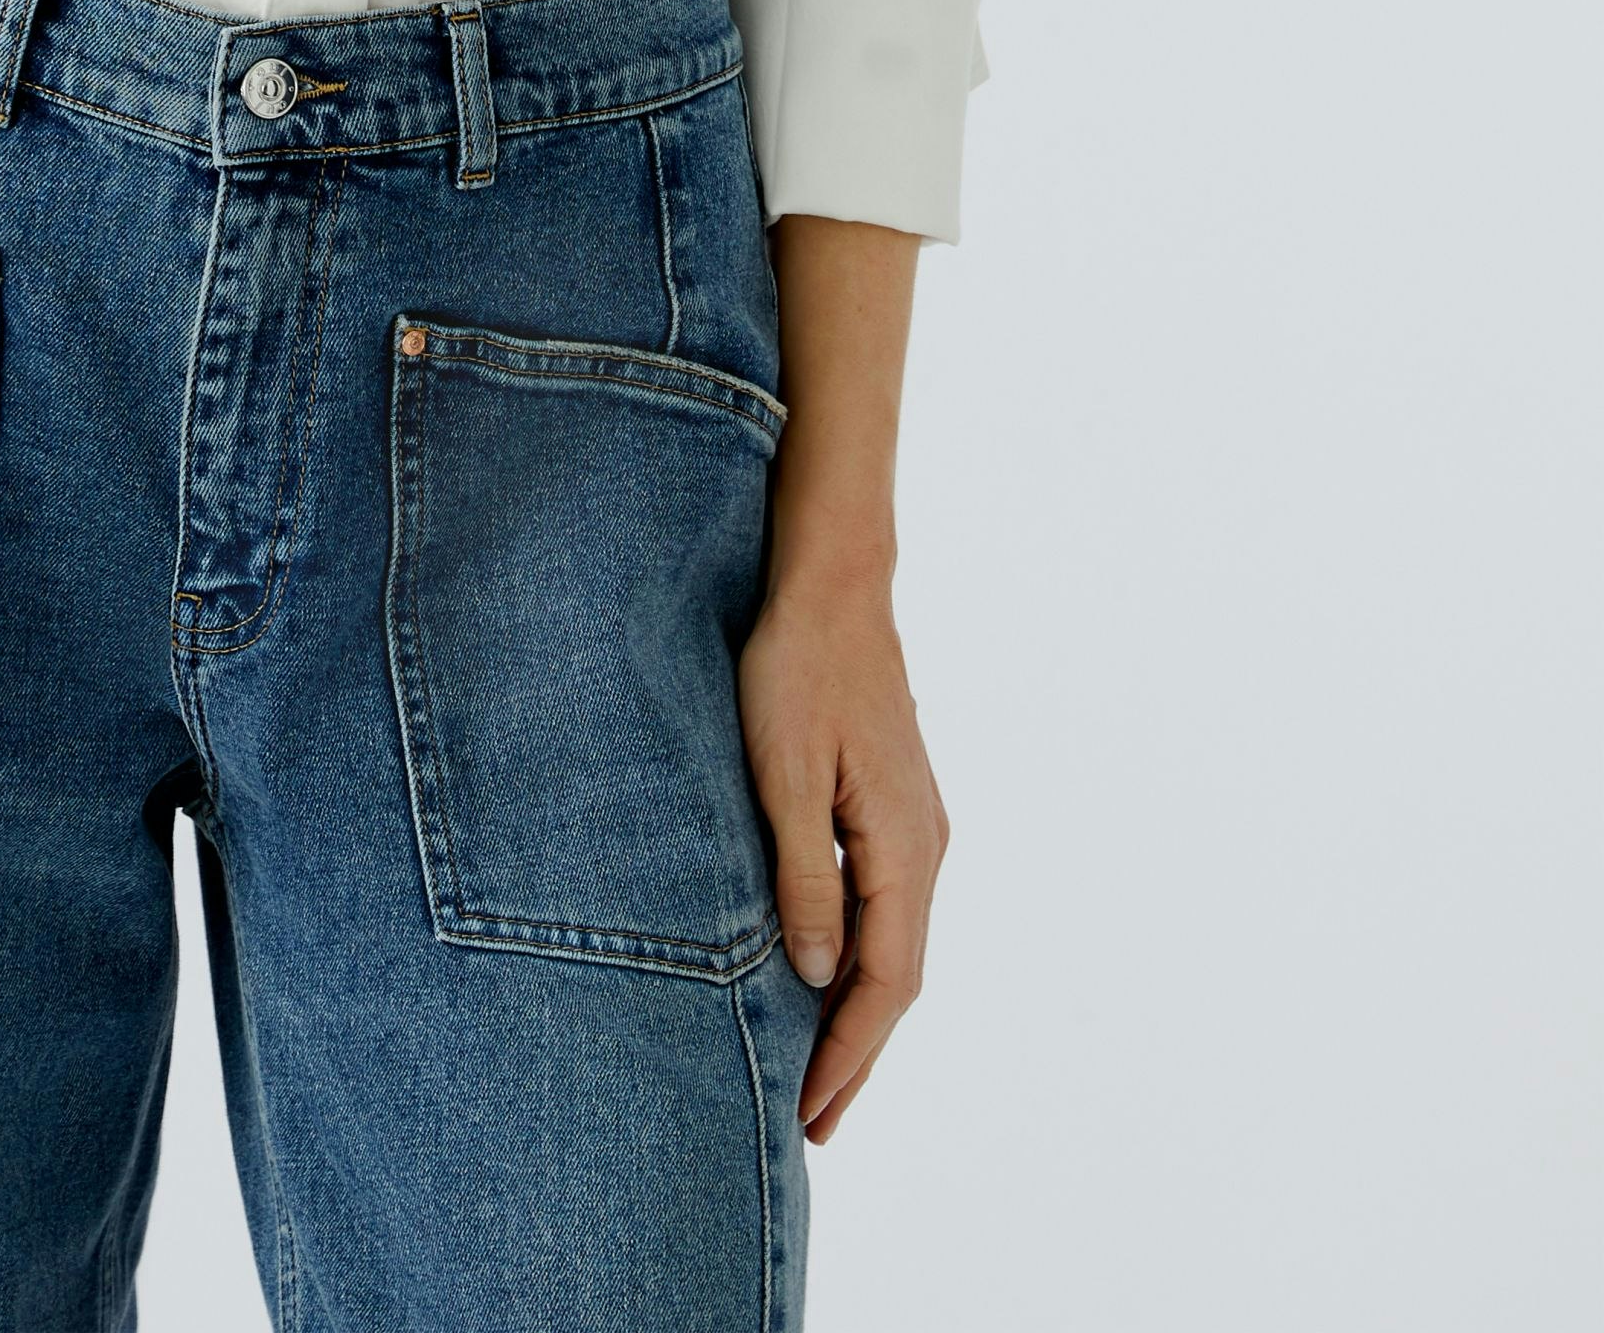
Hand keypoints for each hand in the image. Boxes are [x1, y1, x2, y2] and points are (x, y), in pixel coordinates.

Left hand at [735, 574, 948, 1141]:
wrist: (833, 582)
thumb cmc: (797, 667)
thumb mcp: (782, 775)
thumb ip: (803, 879)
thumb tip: (818, 978)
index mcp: (904, 847)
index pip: (886, 984)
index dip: (850, 1056)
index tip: (812, 1116)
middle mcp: (926, 844)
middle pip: (901, 978)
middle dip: (859, 1055)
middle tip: (814, 1125)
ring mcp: (917, 823)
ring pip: (896, 944)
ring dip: (860, 1013)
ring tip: (818, 1072)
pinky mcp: (895, 803)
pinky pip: (887, 907)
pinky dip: (861, 960)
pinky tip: (828, 975)